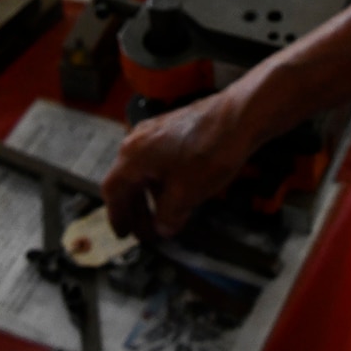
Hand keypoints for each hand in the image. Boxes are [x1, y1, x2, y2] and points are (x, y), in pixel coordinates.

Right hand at [101, 88, 262, 238]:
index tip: (124, 232)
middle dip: (135, 209)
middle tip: (145, 232)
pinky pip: (157, 159)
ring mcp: (154, 131)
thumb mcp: (186, 195)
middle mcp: (137, 140)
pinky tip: (177, 193)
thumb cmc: (210, 150)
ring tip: (164, 216)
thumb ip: (168, 216)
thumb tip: (163, 227)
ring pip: (143, 170)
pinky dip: (161, 180)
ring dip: (150, 196)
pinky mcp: (172, 128)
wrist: (238, 118)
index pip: (113, 191)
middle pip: (126, 181)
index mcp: (133, 157)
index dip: (117, 215)